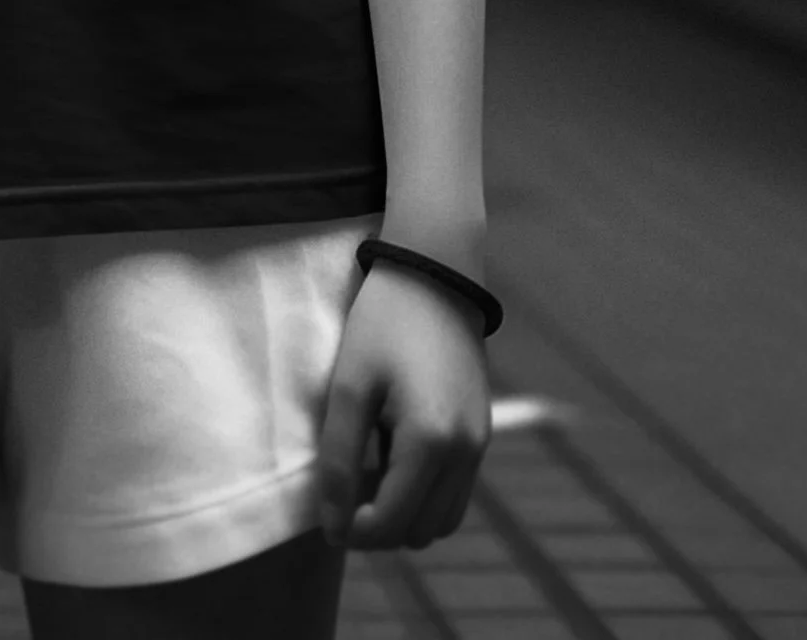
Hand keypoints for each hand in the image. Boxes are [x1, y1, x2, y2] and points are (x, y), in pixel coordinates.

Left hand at [313, 263, 490, 550]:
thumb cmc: (382, 323)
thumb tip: (333, 524)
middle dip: (380, 527)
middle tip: (344, 491)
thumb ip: (339, 459)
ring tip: (367, 472)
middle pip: (421, 532)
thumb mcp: (348, 386)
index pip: (391, 522)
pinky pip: (455, 490)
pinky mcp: (481, 432)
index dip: (353, 530)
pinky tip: (392, 453)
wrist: (435, 273)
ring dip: (405, 513)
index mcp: (430, 441)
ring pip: (443, 519)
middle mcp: (465, 452)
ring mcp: (479, 444)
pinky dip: (425, 492)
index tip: (325, 516)